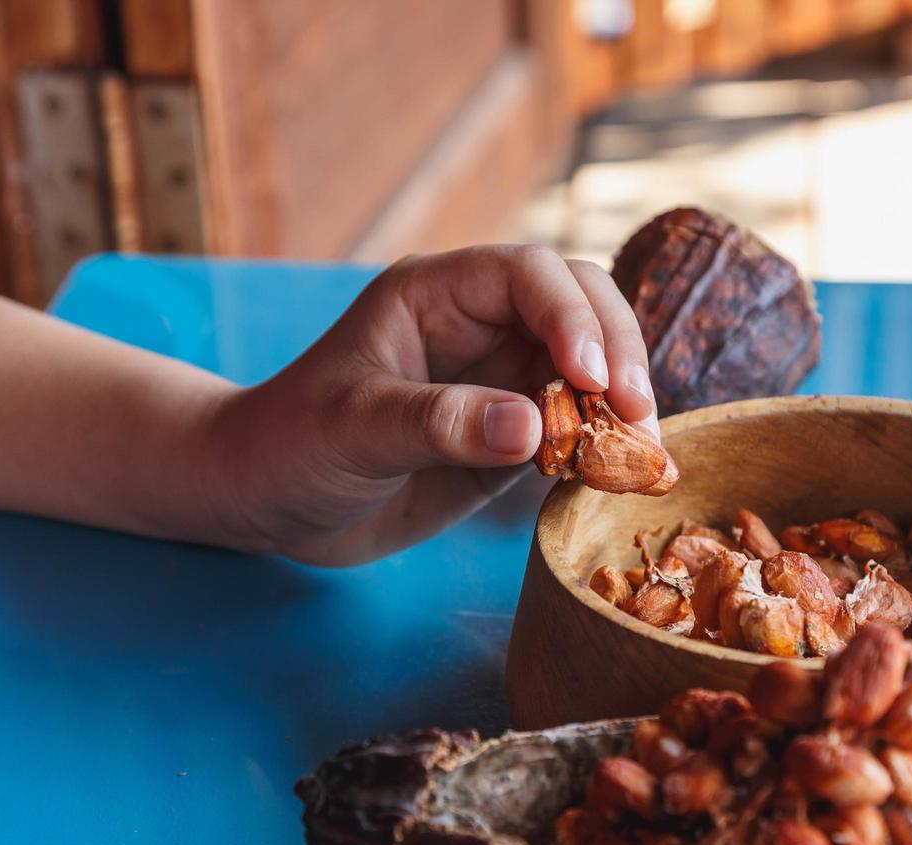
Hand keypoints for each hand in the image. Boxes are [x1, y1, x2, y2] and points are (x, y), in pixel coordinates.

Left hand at [206, 246, 658, 565]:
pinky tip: (628, 479)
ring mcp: (503, 379)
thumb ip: (438, 424)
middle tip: (636, 417)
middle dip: (617, 354)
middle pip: (582, 307)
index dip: (571, 317)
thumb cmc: (288, 444)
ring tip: (645, 458)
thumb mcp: (352, 430)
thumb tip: (534, 430)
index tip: (590, 380)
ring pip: (593, 369)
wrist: (267, 502)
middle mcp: (481, 325)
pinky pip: (580, 428)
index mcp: (436, 293)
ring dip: (626, 406)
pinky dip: (609, 449)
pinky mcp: (514, 435)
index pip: (528, 275)